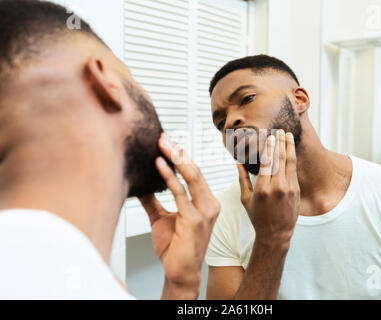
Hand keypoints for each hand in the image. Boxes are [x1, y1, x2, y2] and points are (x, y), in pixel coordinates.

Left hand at [139, 133, 219, 298]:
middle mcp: (209, 204)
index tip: (166, 143)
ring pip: (192, 177)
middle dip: (178, 151)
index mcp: (206, 202)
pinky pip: (181, 193)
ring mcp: (205, 211)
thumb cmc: (175, 247)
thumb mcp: (161, 218)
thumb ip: (153, 200)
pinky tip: (159, 165)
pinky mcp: (195, 219)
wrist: (179, 272)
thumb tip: (141, 184)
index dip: (180, 156)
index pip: (194, 173)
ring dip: (175, 158)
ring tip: (161, 144)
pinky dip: (169, 176)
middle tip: (163, 137)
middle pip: (194, 170)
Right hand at [237, 130, 299, 246]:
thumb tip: (237, 161)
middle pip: (278, 158)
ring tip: (287, 134)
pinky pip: (294, 169)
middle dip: (278, 142)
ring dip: (288, 146)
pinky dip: (292, 157)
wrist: (276, 233)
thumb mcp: (245, 199)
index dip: (267, 146)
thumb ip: (242, 178)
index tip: (267, 135)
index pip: (265, 161)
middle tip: (278, 129)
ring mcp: (288, 189)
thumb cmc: (257, 217)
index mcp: (262, 189)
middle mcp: (276, 187)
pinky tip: (291, 148)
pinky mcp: (296, 191)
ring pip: (288, 162)